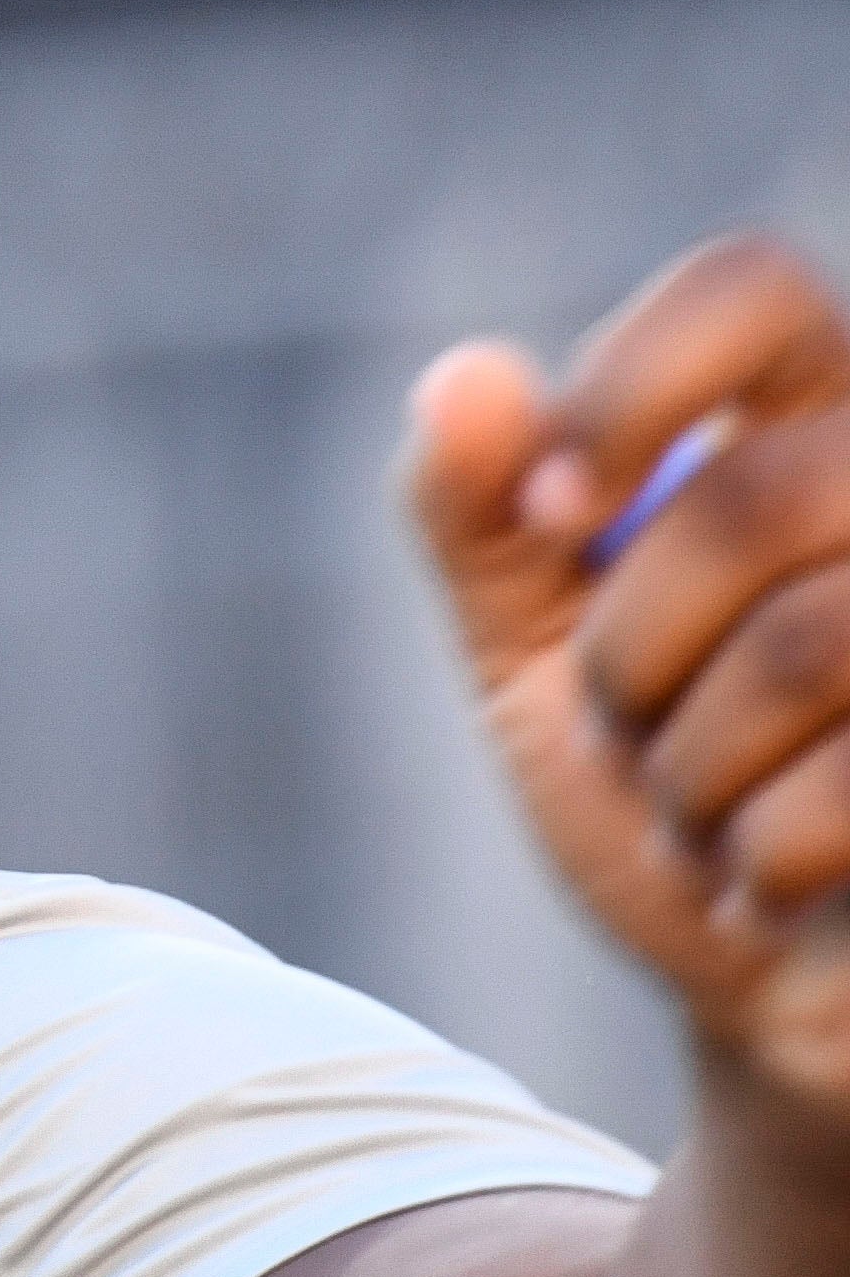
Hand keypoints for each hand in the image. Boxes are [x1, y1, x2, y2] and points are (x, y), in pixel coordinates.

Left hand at [411, 231, 849, 1122]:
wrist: (769, 989)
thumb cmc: (668, 797)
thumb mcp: (538, 654)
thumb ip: (484, 519)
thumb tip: (466, 379)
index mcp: (815, 428)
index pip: (753, 286)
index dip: (633, 384)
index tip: (552, 511)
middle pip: (755, 493)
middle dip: (634, 647)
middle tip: (633, 726)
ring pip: (808, 643)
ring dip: (691, 765)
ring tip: (705, 809)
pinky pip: (847, 787)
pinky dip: (760, 854)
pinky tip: (772, 877)